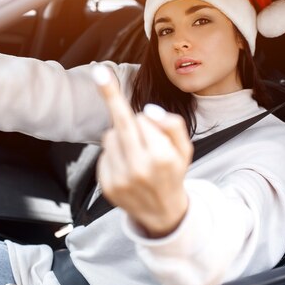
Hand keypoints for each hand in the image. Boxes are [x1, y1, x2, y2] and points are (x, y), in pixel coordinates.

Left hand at [93, 66, 193, 237]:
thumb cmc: (174, 173)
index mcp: (162, 157)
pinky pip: (104, 153)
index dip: (147, 119)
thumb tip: (148, 111)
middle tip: (99, 72)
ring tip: (136, 151)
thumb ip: (172, 126)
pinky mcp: (107, 186)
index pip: (142, 120)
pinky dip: (113, 152)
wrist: (162, 213)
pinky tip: (126, 164)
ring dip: (121, 135)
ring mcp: (121, 179)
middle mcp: (140, 169)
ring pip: (110, 136)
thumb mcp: (185, 149)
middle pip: (120, 123)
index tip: (108, 76)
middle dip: (111, 96)